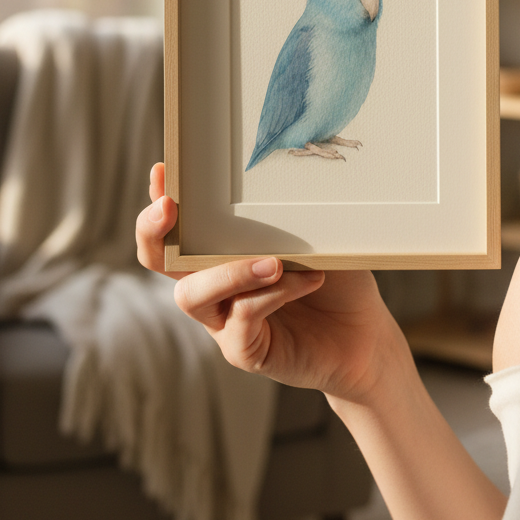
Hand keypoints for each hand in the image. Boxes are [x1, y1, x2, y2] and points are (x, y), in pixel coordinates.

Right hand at [135, 163, 406, 403]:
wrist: (366, 336)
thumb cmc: (337, 280)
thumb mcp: (314, 238)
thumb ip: (291, 216)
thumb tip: (283, 172)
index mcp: (220, 253)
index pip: (177, 226)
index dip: (159, 199)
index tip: (162, 169)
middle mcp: (212, 286)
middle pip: (158, 260)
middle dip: (154, 231)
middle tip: (169, 206)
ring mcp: (223, 321)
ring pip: (193, 295)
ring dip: (229, 272)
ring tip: (273, 262)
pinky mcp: (244, 351)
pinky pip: (242, 319)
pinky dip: (272, 295)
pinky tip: (308, 281)